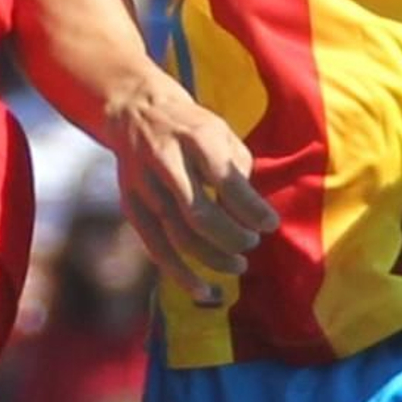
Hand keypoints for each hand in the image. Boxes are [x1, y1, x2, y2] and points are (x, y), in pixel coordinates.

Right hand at [104, 68, 276, 302]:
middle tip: (252, 244)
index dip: (252, 210)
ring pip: (178, 236)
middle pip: (200, 214)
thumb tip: (250, 217)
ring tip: (238, 266)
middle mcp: (166, 160)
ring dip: (212, 259)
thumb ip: (237, 171)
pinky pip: (155, 247)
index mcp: (195, 137)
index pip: (227, 182)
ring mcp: (144, 184)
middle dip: (232, 237)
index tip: (271, 225)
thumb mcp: (220, 132)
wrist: (135, 110)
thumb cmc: (190, 127)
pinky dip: (180, 275)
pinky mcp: (130, 203)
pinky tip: (204, 291)